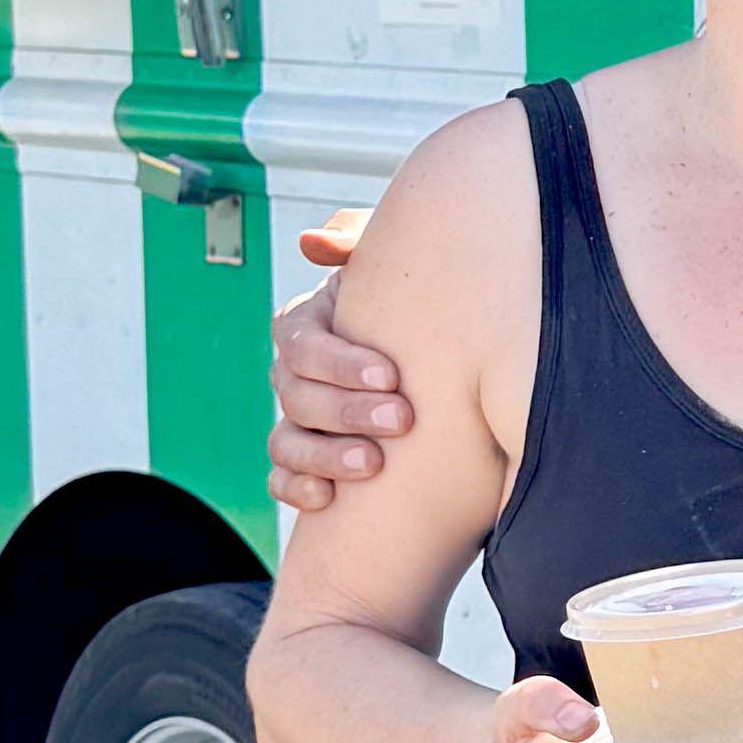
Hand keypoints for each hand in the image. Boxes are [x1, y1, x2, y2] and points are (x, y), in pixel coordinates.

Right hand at [272, 223, 412, 512]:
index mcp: (313, 323)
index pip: (301, 342)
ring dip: (323, 454)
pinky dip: (297, 488)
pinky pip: (282, 478)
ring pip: (286, 440)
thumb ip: (363, 244)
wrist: (460, 361)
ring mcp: (300, 419)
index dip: (339, 362)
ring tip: (373, 464)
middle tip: (402, 419)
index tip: (391, 375)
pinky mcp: (310, 461)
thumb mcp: (407, 266)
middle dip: (347, 410)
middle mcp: (299, 372)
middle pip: (296, 395)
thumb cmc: (431, 302)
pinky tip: (330, 499)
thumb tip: (314, 243)